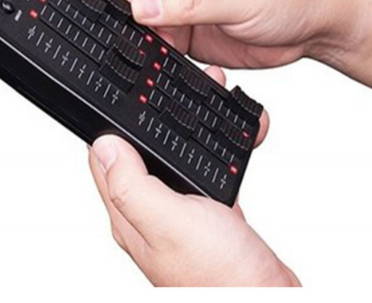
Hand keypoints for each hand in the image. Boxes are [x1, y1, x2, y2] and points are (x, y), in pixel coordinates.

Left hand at [87, 65, 297, 286]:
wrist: (267, 300)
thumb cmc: (221, 278)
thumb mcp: (169, 222)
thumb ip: (132, 185)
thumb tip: (104, 146)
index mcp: (131, 215)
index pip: (105, 160)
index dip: (110, 125)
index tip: (122, 97)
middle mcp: (151, 214)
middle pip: (140, 154)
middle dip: (152, 119)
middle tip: (165, 90)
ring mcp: (181, 213)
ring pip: (175, 159)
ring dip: (185, 128)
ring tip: (201, 100)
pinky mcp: (210, 213)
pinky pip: (206, 171)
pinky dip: (214, 150)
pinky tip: (224, 139)